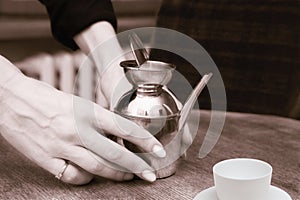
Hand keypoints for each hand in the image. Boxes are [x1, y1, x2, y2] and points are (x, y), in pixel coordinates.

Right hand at [0, 58, 165, 184]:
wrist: (9, 98)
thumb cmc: (45, 97)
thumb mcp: (76, 103)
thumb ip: (96, 119)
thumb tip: (117, 135)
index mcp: (86, 111)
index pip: (125, 128)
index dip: (146, 141)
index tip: (158, 151)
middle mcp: (77, 130)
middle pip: (115, 154)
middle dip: (137, 167)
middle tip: (150, 175)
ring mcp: (61, 146)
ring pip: (97, 168)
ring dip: (116, 175)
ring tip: (128, 177)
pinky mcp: (46, 159)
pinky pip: (72, 176)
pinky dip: (85, 179)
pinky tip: (90, 176)